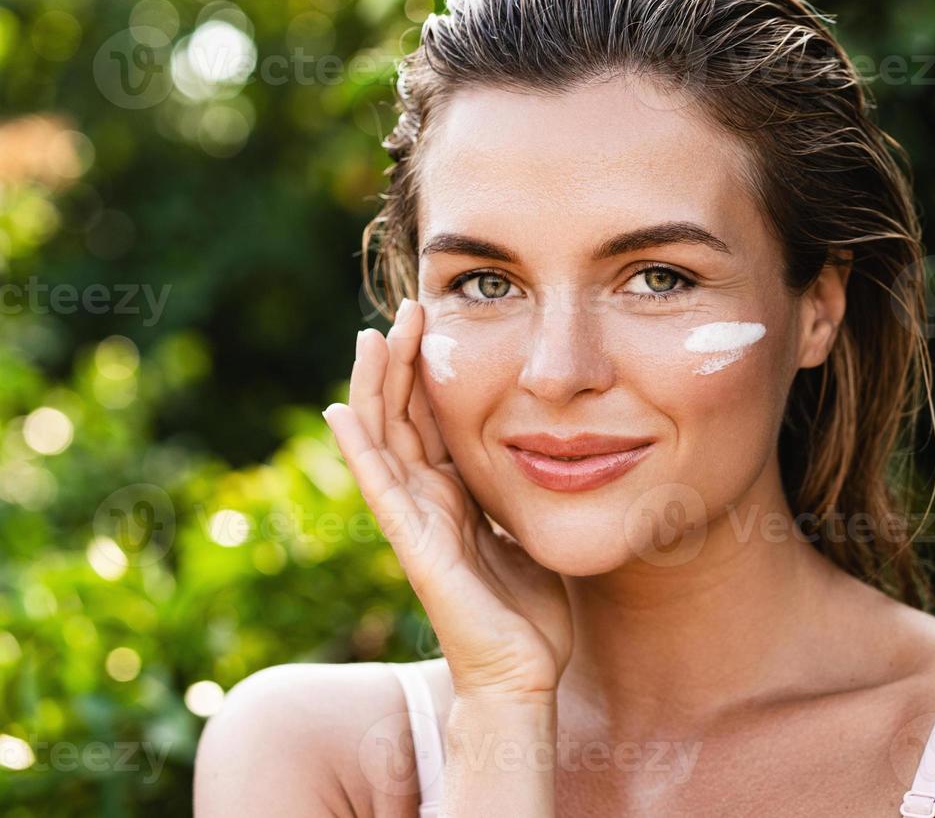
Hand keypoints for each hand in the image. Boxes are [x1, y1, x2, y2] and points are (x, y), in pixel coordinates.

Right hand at [323, 298, 571, 701]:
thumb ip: (520, 497)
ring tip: (372, 335)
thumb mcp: (528, 533)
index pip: (432, 422)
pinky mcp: (415, 546)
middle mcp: (428, 503)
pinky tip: (339, 411)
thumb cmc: (529, 615)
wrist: (521, 675)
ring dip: (377, 387)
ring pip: (385, 440)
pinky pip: (381, 488)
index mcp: (455, 498)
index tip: (434, 322)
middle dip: (402, 362)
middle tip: (407, 307)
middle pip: (403, 418)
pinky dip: (359, 448)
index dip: (428, 373)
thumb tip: (546, 458)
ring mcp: (415, 523)